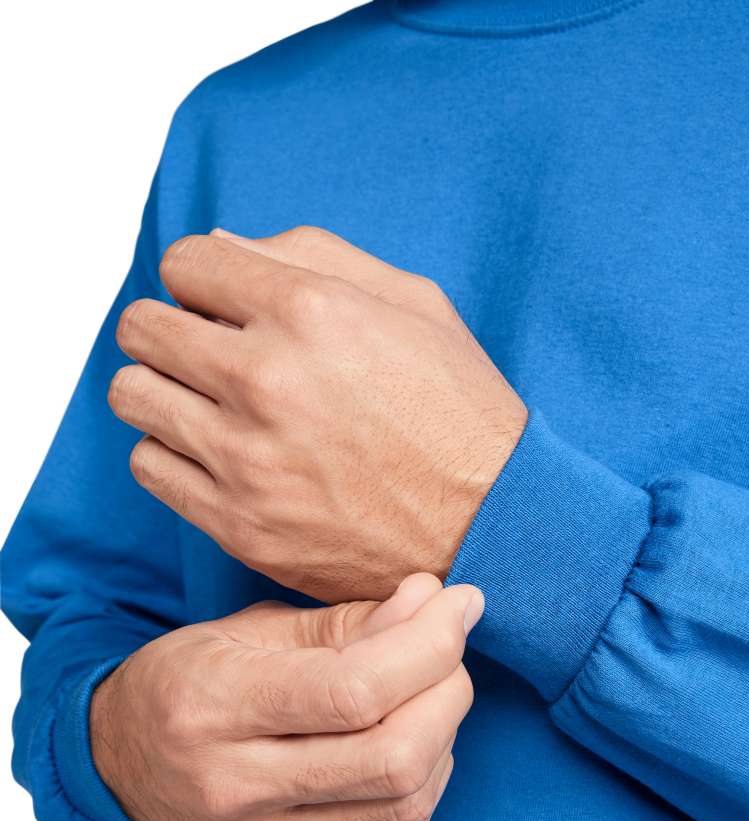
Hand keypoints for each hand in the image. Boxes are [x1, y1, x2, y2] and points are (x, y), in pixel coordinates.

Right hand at [90, 574, 481, 820]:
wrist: (121, 765)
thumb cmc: (188, 679)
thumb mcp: (247, 630)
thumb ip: (343, 622)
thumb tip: (430, 600)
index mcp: (216, 707)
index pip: (353, 691)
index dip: (428, 645)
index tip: (460, 602)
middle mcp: (239, 785)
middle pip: (392, 756)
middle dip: (448, 690)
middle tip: (450, 648)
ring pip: (406, 799)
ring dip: (445, 734)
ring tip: (431, 689)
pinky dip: (429, 775)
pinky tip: (414, 736)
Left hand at [109, 225, 527, 601]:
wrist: (495, 525)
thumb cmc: (460, 413)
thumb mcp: (413, 304)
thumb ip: (314, 256)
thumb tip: (226, 245)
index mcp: (310, 311)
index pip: (185, 263)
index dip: (200, 278)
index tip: (219, 303)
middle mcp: (266, 380)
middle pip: (142, 327)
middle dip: (168, 327)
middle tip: (201, 350)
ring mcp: (247, 459)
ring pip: (132, 395)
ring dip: (161, 389)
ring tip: (202, 402)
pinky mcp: (241, 523)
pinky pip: (149, 466)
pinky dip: (169, 452)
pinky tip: (211, 452)